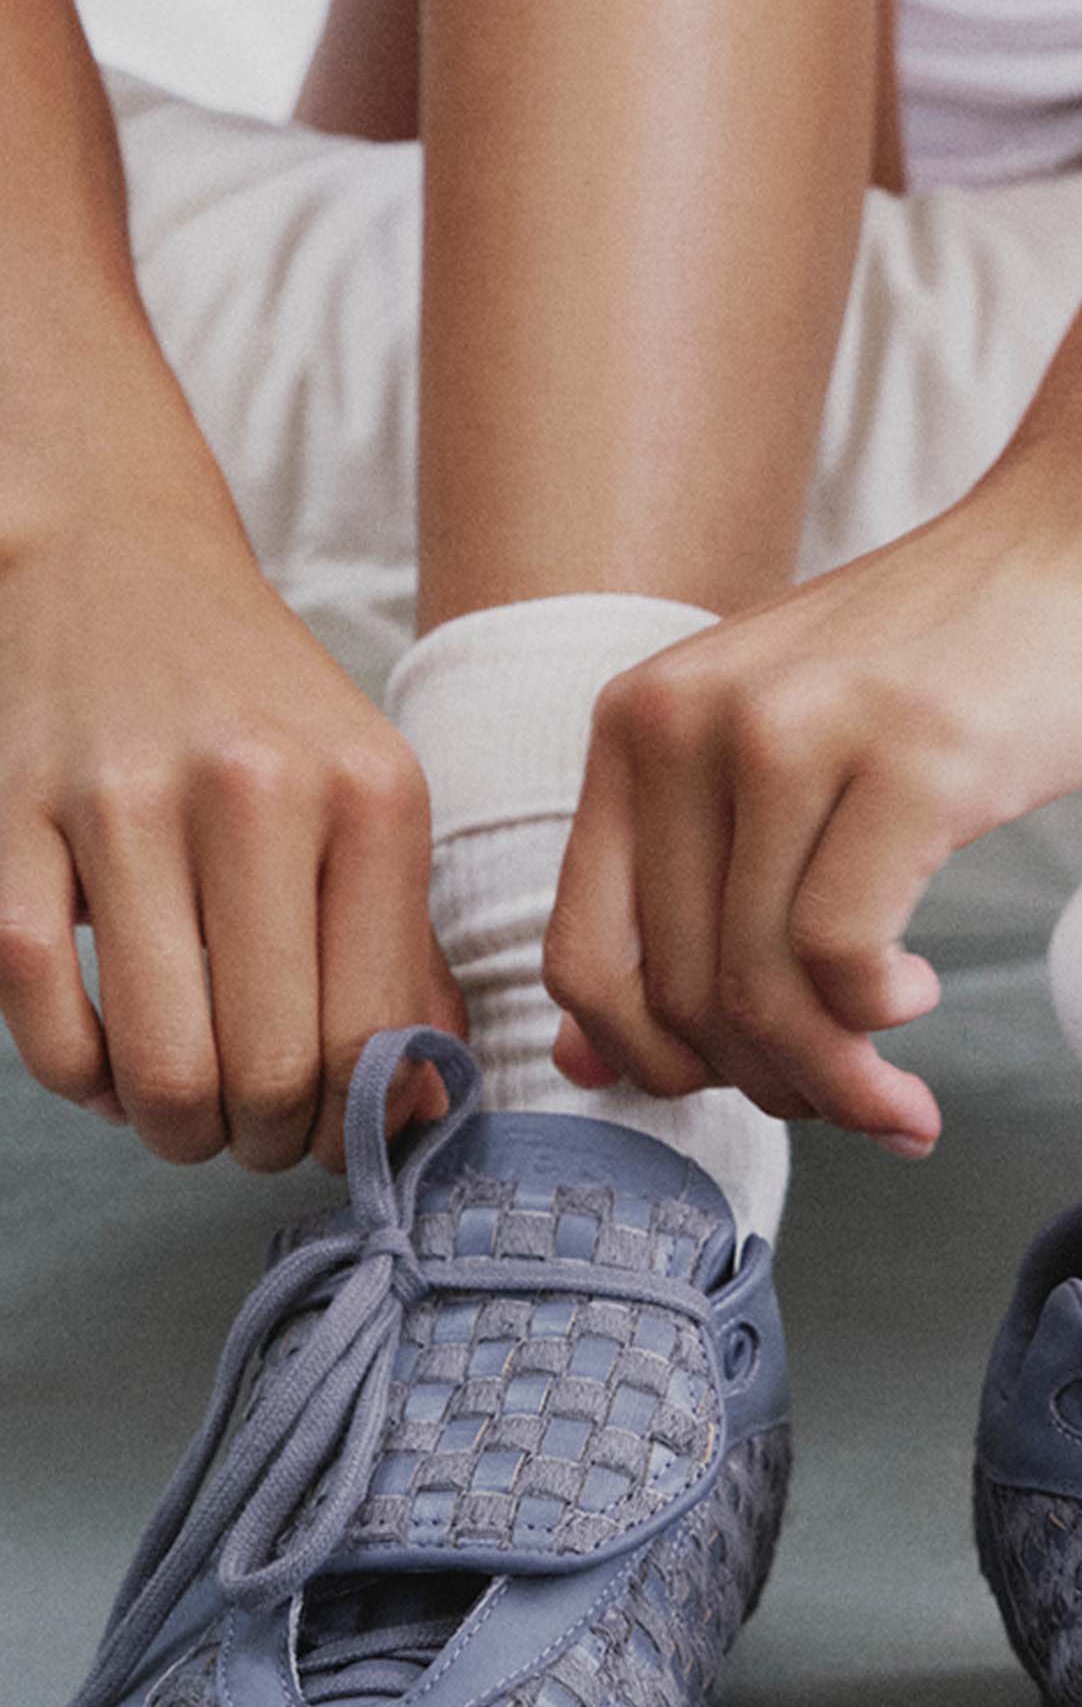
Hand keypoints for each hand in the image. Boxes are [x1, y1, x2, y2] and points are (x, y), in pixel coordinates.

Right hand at [0, 486, 463, 1170]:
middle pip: (266, 1067)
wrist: (116, 563)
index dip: (350, 1128)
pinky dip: (77, 1076)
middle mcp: (253, 793)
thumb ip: (405, 960)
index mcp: (370, 796)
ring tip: (185, 1114)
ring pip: (156, 1061)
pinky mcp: (9, 820)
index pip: (372, 1035)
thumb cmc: (262, 712)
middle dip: (261, 1143)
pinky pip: (42, 1013)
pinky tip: (105, 1064)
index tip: (331, 1139)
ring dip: (173, 1128)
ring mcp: (120, 804)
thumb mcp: (372, 804)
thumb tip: (416, 1115)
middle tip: (253, 1137)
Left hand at [543, 444, 1081, 1145]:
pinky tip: (915, 995)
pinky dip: (875, 1014)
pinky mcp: (906, 759)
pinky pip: (843, 951)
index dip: (648, 1062)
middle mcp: (689, 722)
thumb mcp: (781, 753)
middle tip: (844, 1104)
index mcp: (638, 725)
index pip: (583, 956)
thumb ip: (688, 889)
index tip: (730, 1091)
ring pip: (761, 987)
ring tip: (892, 1094)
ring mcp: (795, 734)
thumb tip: (597, 1061)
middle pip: (681, 991)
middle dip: (766, 1085)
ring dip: (832, 1077)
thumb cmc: (944, 663)